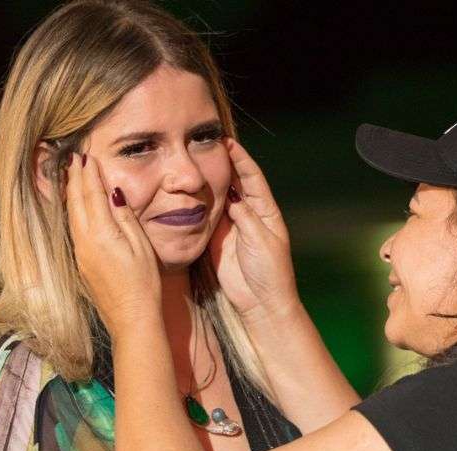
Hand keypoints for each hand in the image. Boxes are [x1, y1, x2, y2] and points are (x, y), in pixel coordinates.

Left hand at [65, 152, 161, 337]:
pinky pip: (73, 228)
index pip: (92, 194)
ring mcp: (79, 253)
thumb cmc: (143, 283)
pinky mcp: (80, 263)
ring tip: (70, 175)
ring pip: (71, 215)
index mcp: (100, 233)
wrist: (131, 318)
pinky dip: (72, 210)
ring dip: (70, 193)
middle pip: (76, 201)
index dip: (89, 174)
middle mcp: (84, 241)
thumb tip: (113, 193)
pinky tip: (75, 206)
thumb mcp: (140, 246)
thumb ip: (125, 217)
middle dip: (74, 178)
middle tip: (74, 158)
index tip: (86, 155)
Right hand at [210, 138, 299, 321]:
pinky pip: (206, 216)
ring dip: (208, 181)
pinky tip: (186, 189)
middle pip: (234, 183)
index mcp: (266, 211)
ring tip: (193, 160)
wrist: (260, 303)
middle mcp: (249, 214)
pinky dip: (198, 203)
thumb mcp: (261, 240)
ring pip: (218, 197)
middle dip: (222, 163)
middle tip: (205, 144)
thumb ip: (246, 216)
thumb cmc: (270, 272)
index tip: (227, 141)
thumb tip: (233, 194)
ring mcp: (231, 226)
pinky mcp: (216, 239)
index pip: (252, 178)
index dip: (241, 159)